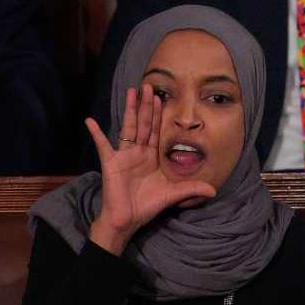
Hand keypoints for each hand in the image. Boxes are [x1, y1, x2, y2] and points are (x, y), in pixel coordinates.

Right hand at [85, 84, 215, 254]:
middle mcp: (138, 153)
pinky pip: (102, 145)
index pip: (157, 131)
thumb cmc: (148, 206)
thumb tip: (214, 190)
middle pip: (144, 124)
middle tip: (149, 85)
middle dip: (147, 105)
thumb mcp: (174, 195)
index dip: (159, 115)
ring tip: (131, 92)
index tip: (161, 98)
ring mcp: (123, 156)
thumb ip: (192, 189)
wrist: (128, 219)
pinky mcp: (111, 163)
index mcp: (152, 157)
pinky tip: (90, 121)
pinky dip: (96, 133)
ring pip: (128, 128)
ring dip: (130, 110)